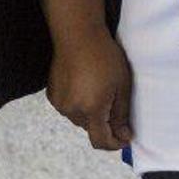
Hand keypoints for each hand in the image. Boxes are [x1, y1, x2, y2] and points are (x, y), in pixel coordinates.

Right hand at [48, 31, 134, 150]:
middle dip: (105, 122)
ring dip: (90, 112)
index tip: (125, 137)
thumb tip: (123, 135)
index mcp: (91, 110)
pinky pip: (69, 107)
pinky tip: (84, 84)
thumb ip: (121, 114)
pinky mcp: (52, 95)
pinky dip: (78, 102)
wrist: (77, 35)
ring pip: (80, 118)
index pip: (101, 141)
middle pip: (91, 129)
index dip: (115, 144)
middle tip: (114, 100)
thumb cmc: (104, 57)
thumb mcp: (122, 85)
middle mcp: (72, 111)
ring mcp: (60, 104)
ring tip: (98, 88)